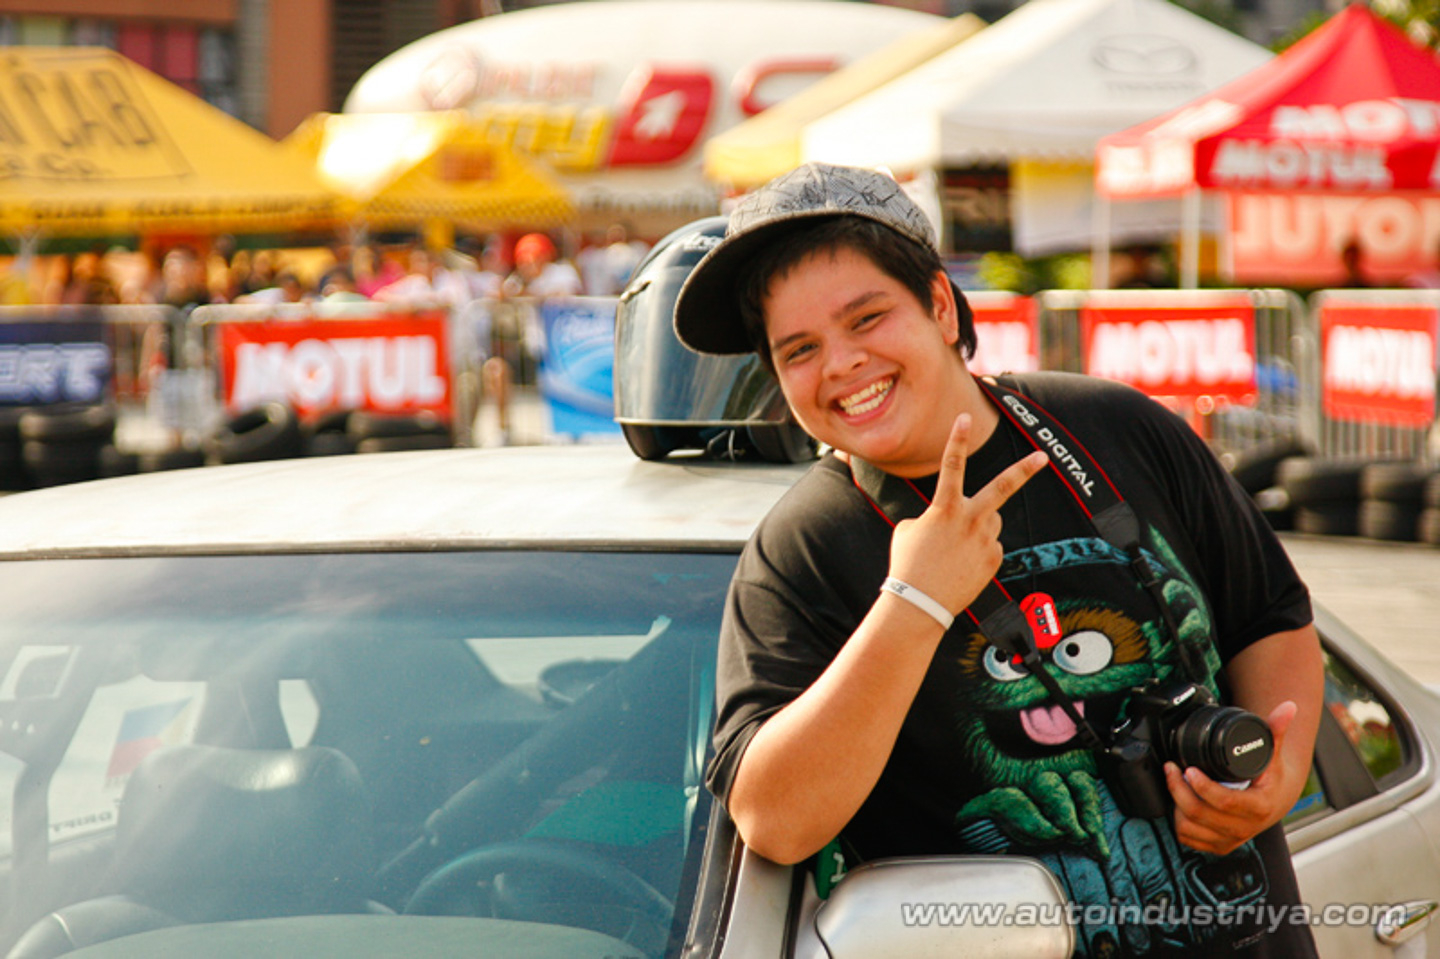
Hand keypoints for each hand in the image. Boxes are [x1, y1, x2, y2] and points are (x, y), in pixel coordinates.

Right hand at [888, 413, 1047, 617]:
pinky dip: (978, 552)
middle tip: (1043, 457)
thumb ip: (935, 516)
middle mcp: (970, 519)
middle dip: (1024, 470)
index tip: (964, 417)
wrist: (919, 603)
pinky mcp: (994, 559)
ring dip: (979, 527)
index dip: (956, 439)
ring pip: (991, 520)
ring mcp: (985, 540)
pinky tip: (962, 566)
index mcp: (944, 508)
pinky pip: (991, 546)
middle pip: (1002, 487)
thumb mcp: (910, 530)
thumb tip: (955, 520)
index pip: (951, 465)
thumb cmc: (908, 564)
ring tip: (957, 550)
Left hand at [1165, 701, 1300, 854]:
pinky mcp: (1219, 846)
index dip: (1202, 787)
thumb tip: (1288, 707)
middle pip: (1200, 814)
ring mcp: (1230, 839)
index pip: (1224, 802)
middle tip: (1172, 769)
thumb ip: (1276, 730)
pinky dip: (1179, 822)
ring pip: (1190, 828)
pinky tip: (1180, 804)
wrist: (1275, 801)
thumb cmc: (1272, 778)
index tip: (1190, 769)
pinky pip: (1189, 839)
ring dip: (1176, 805)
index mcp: (1258, 808)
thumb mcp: (1273, 754)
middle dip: (1179, 789)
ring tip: (1175, 784)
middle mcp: (1244, 828)